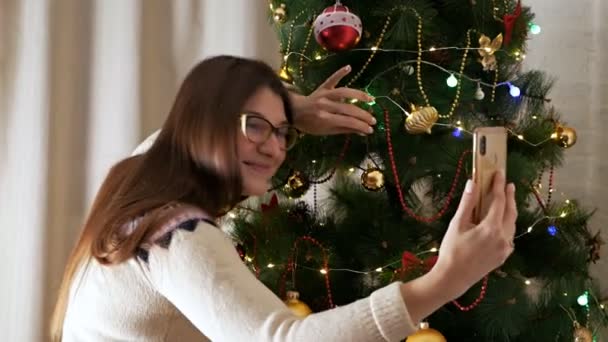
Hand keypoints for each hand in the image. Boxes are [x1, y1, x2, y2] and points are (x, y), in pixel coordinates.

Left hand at [290, 65, 375, 135]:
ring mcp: (324, 95)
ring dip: (359, 95)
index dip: (361, 126)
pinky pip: (332, 79)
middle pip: (349, 109)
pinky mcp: (322, 87)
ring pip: (344, 93)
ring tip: (371, 100)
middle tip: (373, 120)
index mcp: (325, 119)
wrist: (294, 112)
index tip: (371, 129)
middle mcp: (325, 105)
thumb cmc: (311, 125)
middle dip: (363, 115)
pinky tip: (349, 67)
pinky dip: (340, 73)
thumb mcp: (326, 131)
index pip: (348, 122)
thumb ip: (345, 129)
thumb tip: (363, 132)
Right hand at [432, 170, 516, 299]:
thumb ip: (467, 203)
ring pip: (511, 225)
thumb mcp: (457, 224)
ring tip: (505, 201)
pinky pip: (509, 236)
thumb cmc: (452, 250)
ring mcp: (505, 249)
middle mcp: (503, 238)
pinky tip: (500, 223)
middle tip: (508, 184)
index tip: (499, 173)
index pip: (499, 201)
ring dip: (509, 211)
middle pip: (511, 212)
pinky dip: (506, 225)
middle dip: (510, 197)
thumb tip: (472, 183)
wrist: (453, 278)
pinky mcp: (503, 256)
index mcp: (491, 228)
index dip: (499, 186)